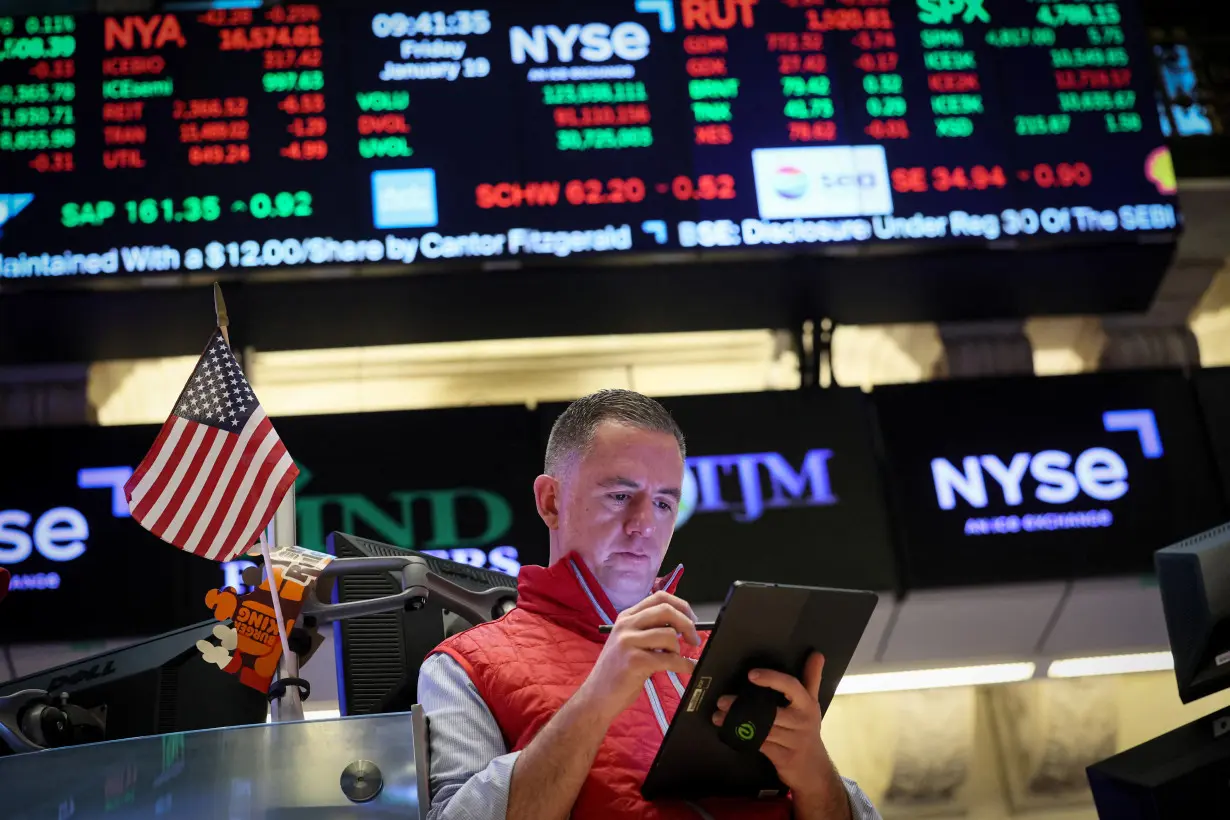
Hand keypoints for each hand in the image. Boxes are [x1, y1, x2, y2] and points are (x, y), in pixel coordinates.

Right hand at [578, 591, 699, 721]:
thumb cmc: (617, 671)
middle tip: (694, 639)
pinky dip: (684, 665)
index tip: (692, 619)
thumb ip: (649, 629)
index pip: (659, 597)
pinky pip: (670, 659)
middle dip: (687, 624)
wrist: (597, 697)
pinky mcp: (635, 661)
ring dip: (679, 650)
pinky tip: (687, 668)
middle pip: (666, 610)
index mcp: (626, 617)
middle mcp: (626, 625)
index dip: (681, 605)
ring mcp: (628, 642)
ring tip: (675, 659)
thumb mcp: (629, 642)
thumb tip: (682, 625)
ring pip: (669, 635)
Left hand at [712, 652, 844, 809]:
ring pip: (761, 728)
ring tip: (719, 717)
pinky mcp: (783, 757)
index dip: (771, 679)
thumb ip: (811, 679)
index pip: (791, 686)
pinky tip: (732, 733)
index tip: (751, 674)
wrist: (815, 770)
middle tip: (723, 701)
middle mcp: (802, 720)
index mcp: (807, 704)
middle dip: (743, 706)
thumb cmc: (808, 731)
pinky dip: (745, 738)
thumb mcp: (812, 705)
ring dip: (737, 722)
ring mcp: (794, 740)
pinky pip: (760, 744)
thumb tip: (817, 654)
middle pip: (769, 710)